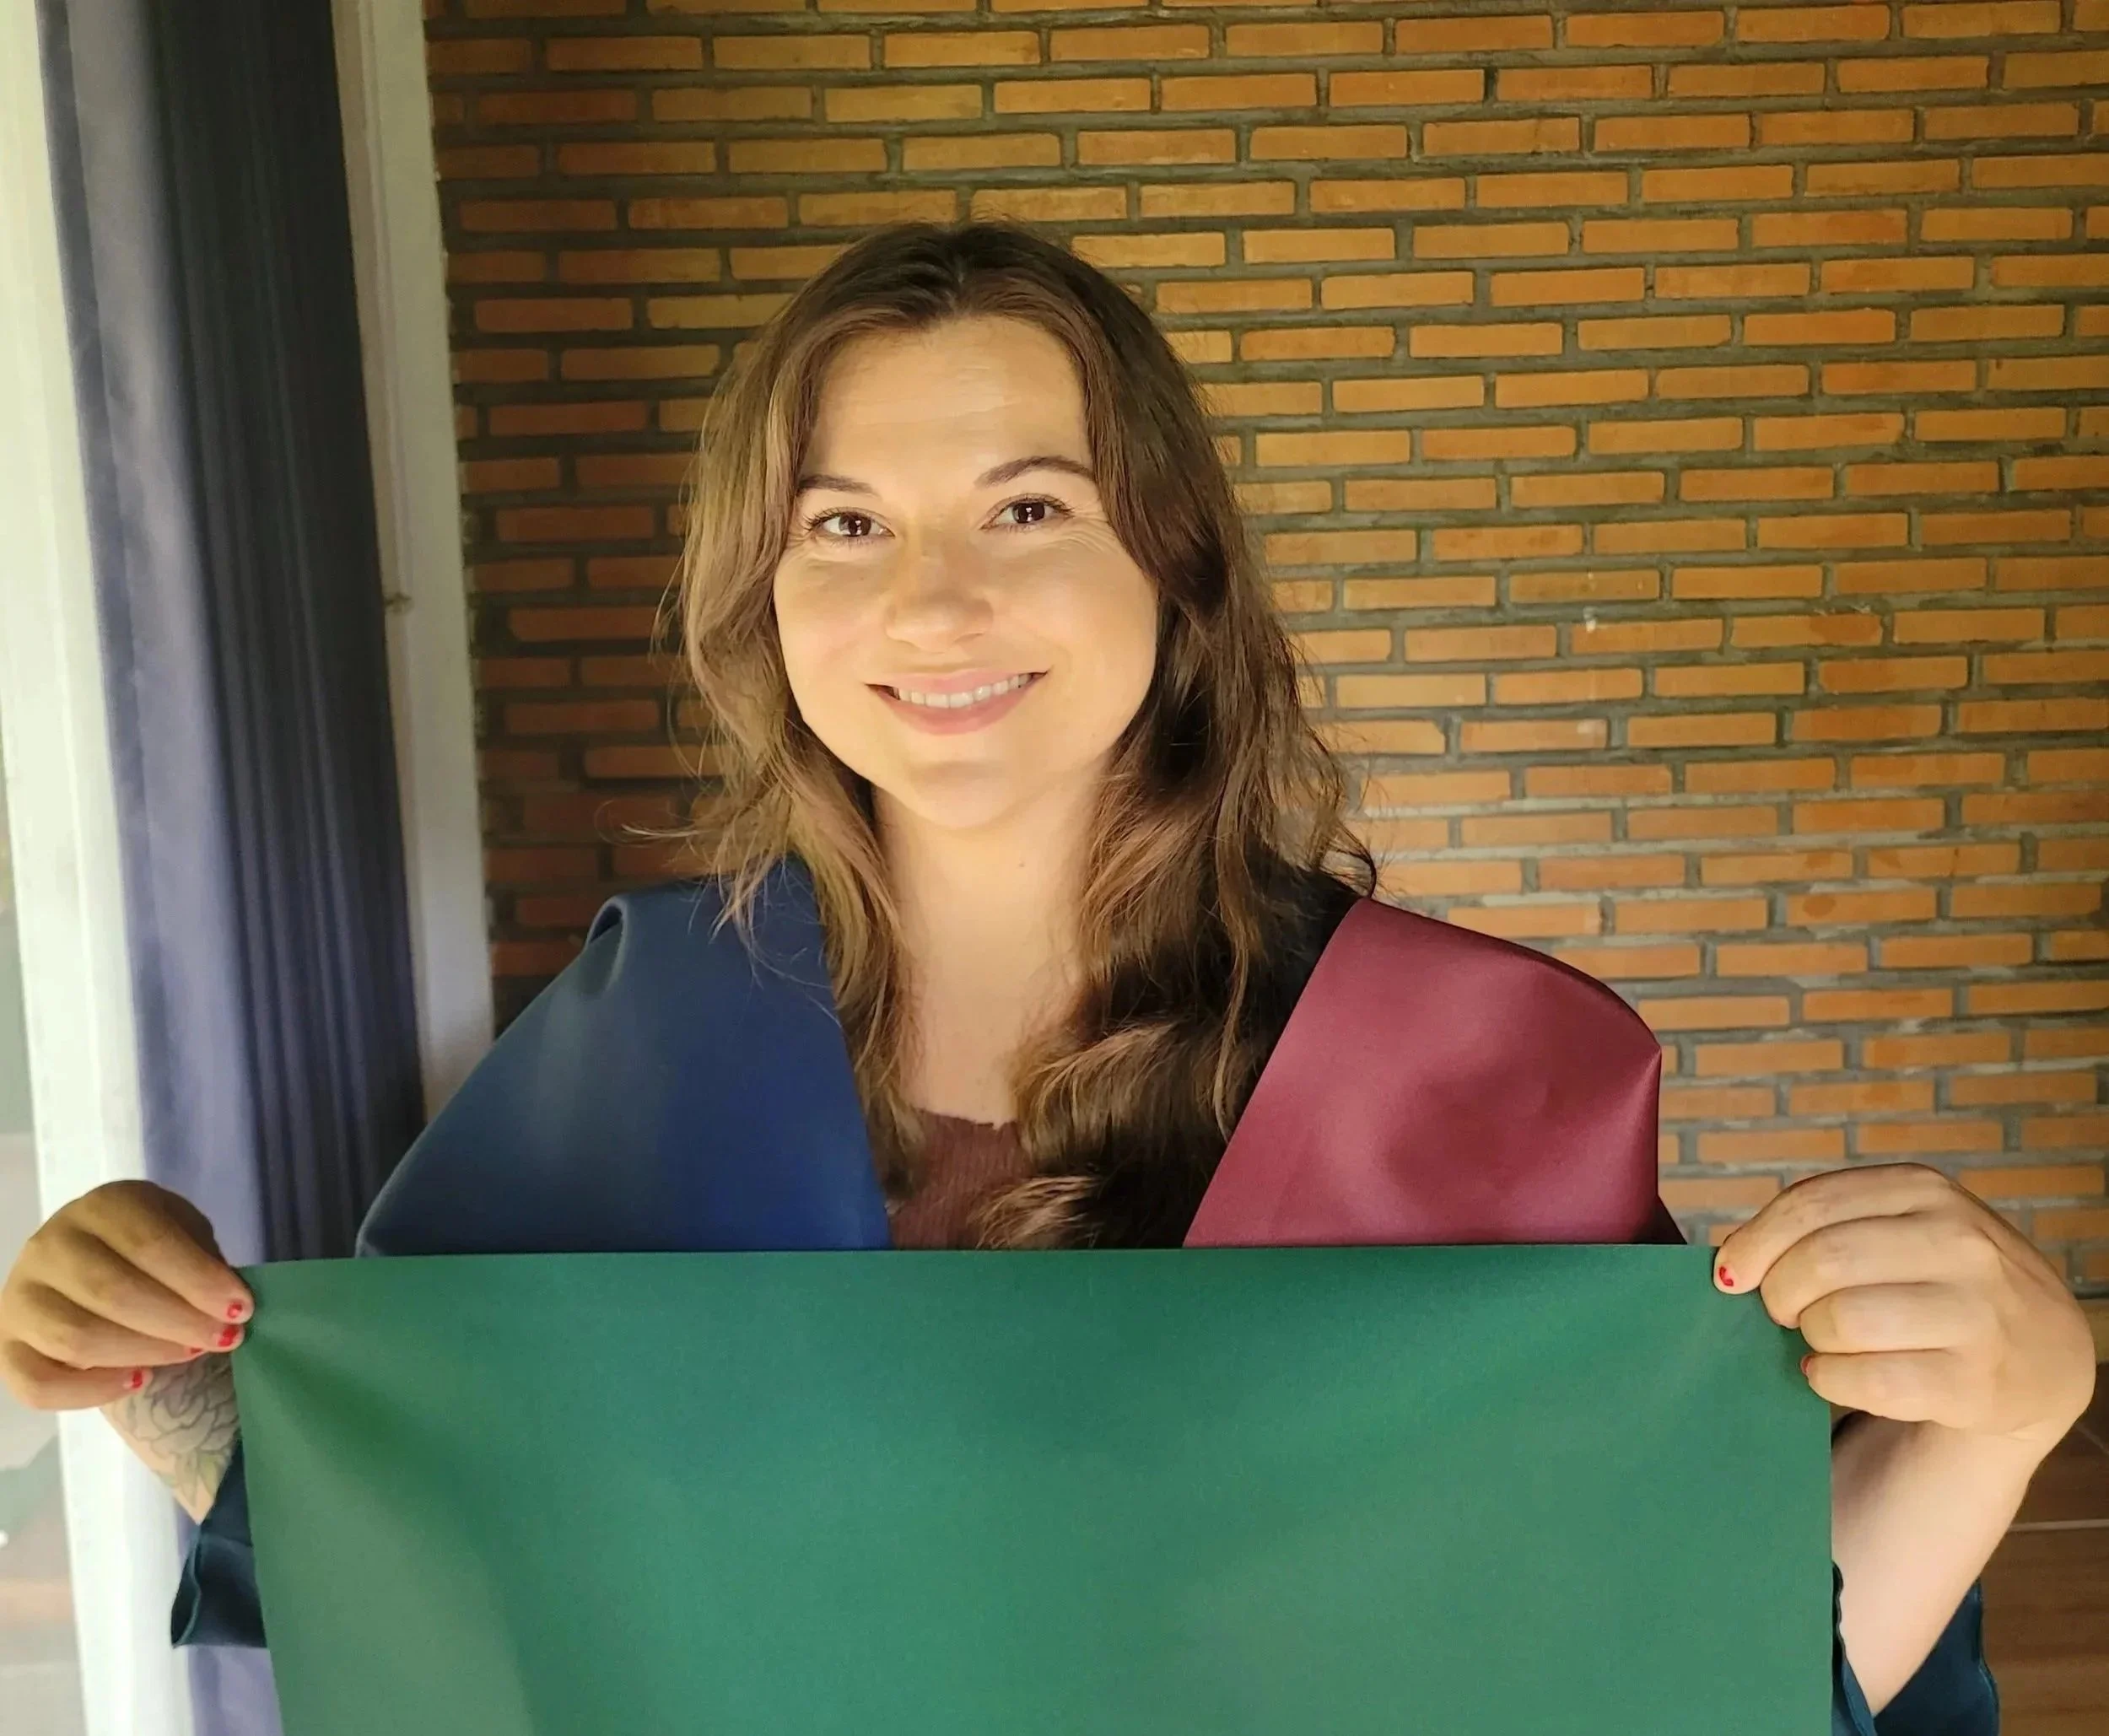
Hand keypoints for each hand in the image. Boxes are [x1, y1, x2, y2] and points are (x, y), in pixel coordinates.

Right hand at [0, 1180, 252, 1410]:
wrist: (96, 1266)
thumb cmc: (151, 1249)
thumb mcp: (182, 1231)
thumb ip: (201, 1258)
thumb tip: (229, 1304)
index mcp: (102, 1206)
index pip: (149, 1242)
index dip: (199, 1280)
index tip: (241, 1308)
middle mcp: (50, 1245)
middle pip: (113, 1292)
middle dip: (179, 1322)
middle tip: (223, 1338)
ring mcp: (20, 1297)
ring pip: (76, 1338)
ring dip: (145, 1353)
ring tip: (190, 1355)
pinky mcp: (7, 1346)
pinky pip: (37, 1383)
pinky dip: (90, 1391)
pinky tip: (139, 1380)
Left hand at [1715, 1163, 2095, 1456]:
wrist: (2046, 1356)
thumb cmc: (1942, 1284)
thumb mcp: (1903, 1228)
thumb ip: (1827, 1226)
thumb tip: (1731, 1264)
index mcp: (1925, 1191)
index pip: (1809, 1205)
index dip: (1756, 1243)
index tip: (1732, 1273)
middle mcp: (1959, 1242)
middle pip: (1820, 1261)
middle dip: (1780, 1294)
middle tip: (1782, 1314)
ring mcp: (1976, 1312)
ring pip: (1841, 1320)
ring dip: (1810, 1339)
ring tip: (1821, 1342)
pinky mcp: (1977, 1383)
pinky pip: (1868, 1381)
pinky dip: (1831, 1380)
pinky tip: (1836, 1375)